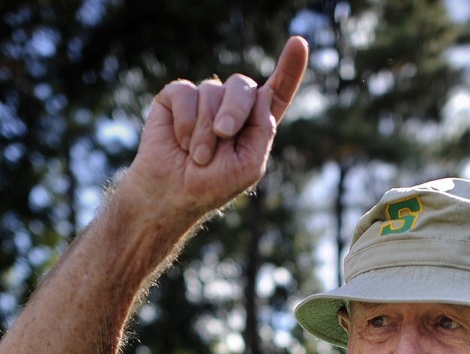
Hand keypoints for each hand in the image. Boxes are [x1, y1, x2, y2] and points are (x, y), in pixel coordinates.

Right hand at [125, 35, 307, 217]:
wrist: (171, 195)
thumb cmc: (211, 186)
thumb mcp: (250, 164)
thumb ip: (263, 129)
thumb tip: (263, 91)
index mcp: (254, 122)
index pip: (277, 91)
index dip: (289, 68)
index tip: (299, 42)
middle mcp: (230, 106)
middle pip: (244, 86)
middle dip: (235, 110)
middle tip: (223, 135)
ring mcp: (203, 100)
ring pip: (212, 90)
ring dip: (205, 130)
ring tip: (197, 156)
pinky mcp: (176, 98)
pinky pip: (186, 92)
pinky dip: (185, 122)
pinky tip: (180, 142)